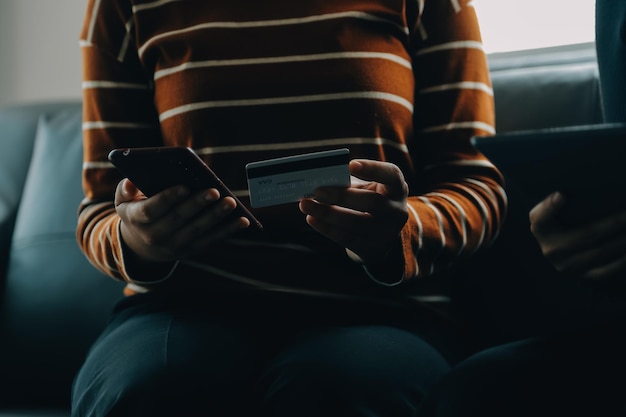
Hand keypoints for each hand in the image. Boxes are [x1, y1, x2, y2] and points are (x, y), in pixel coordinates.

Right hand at [115, 178, 249, 263]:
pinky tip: (243, 220)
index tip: (184, 187)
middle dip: (198, 205)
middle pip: (178, 219)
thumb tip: (131, 182)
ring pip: (197, 231)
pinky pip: (211, 240)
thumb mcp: (123, 201)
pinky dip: (228, 231)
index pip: (151, 210)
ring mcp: (174, 245)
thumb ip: (124, 189)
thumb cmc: (136, 212)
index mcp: (136, 218)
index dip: (168, 199)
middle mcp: (154, 235)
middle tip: (215, 191)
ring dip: (216, 217)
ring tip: (231, 203)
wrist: (141, 246)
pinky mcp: (190, 250)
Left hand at [298, 159, 408, 264]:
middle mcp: (397, 211)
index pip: (391, 175)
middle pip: (372, 202)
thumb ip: (349, 182)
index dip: (373, 169)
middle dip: (342, 196)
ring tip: (306, 204)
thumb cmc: (367, 201)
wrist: (380, 236)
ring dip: (328, 213)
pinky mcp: (373, 249)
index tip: (350, 165)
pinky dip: (327, 228)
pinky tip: (312, 218)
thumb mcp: (366, 189)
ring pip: (356, 223)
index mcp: (397, 188)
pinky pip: (347, 239)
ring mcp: (387, 233)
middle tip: (317, 191)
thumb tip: (320, 180)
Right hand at [529, 191, 625, 282]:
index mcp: (541, 230)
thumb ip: (549, 204)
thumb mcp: (545, 212)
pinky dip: (622, 260)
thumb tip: (560, 196)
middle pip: (587, 234)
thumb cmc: (557, 224)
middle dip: (614, 223)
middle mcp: (552, 250)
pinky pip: (606, 270)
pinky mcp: (582, 276)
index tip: (561, 196)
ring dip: (622, 240)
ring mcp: (567, 266)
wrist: (560, 250)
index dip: (550, 208)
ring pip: (600, 252)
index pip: (541, 218)